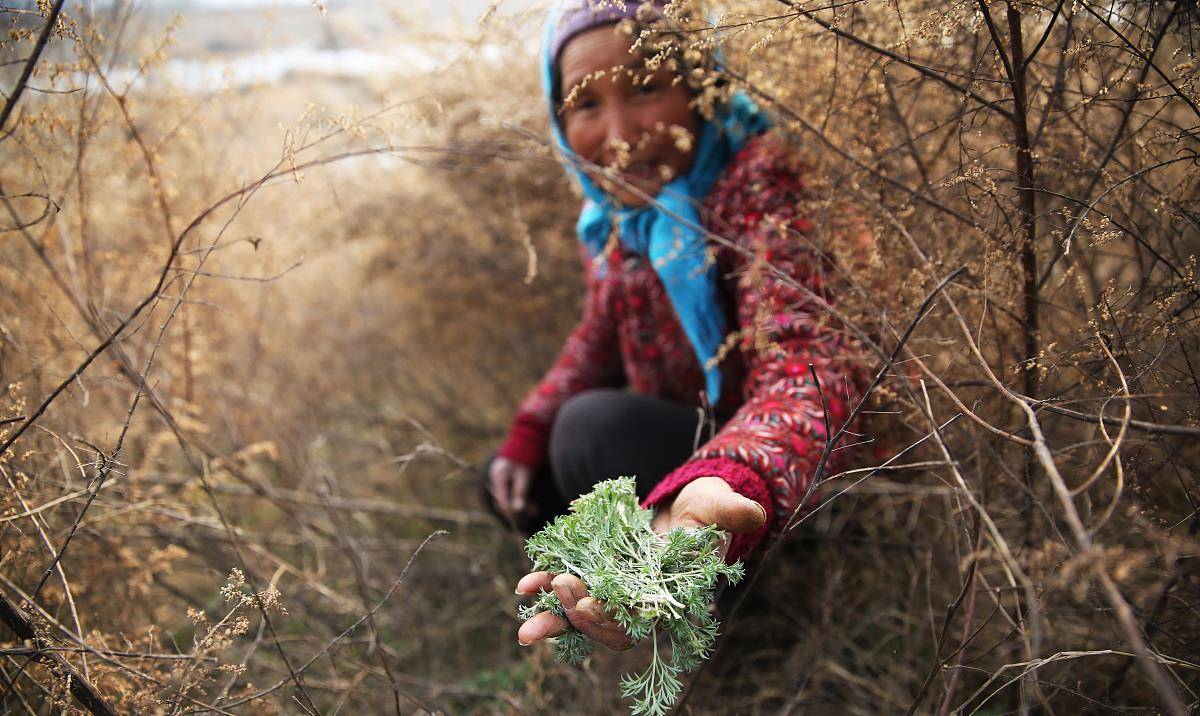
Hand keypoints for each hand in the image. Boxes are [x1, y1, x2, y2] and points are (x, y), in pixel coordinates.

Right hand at [489, 456, 534, 519]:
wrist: (529, 438)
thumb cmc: (527, 456)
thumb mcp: (525, 475)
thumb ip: (520, 492)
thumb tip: (517, 511)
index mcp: (498, 477)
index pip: (502, 500)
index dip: (512, 513)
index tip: (523, 521)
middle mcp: (498, 478)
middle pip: (506, 500)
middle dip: (519, 510)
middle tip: (532, 516)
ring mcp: (503, 478)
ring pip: (511, 497)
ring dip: (523, 505)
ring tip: (536, 511)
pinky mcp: (509, 478)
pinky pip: (514, 492)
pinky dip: (523, 497)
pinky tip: (533, 505)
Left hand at [515, 476, 766, 650]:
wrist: (689, 506)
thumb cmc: (708, 508)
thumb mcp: (720, 504)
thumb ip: (732, 511)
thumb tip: (752, 511)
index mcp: (670, 594)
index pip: (640, 618)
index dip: (613, 616)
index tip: (588, 602)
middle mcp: (641, 599)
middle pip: (607, 624)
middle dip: (577, 616)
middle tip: (560, 591)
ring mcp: (617, 588)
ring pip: (583, 613)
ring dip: (553, 613)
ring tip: (526, 602)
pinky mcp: (598, 573)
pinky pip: (569, 588)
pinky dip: (545, 586)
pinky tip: (524, 585)